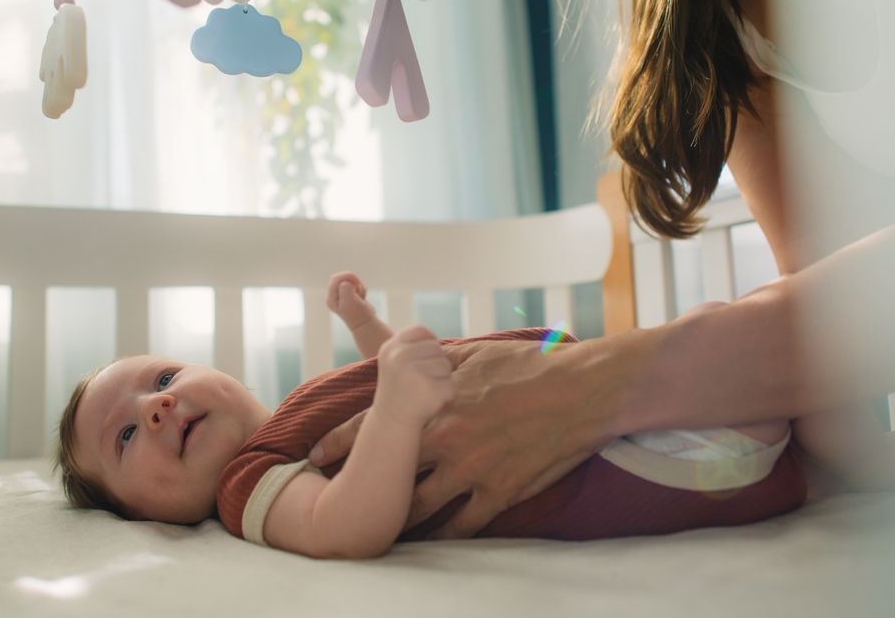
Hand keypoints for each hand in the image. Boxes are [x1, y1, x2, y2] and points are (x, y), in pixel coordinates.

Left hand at [312, 338, 612, 538]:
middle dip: (359, 487)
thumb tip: (406, 352)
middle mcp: (444, 440)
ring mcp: (471, 471)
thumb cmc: (526, 365)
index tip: (314, 456)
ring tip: (376, 528)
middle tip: (335, 501)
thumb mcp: (471, 352)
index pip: (369, 426)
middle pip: (387, 474)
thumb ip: (433, 359)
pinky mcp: (499, 493)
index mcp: (431, 404)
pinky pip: (462, 526)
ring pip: (419, 507)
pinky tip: (428, 543)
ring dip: (396, 519)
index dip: (337, 443)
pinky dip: (442, 536)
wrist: (579, 391)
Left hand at [326, 271, 377, 330]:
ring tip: (361, 297)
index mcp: (331, 299)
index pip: (335, 279)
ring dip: (358, 286)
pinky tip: (362, 298)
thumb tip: (346, 283)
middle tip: (359, 288)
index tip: (356, 284)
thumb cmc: (358, 314)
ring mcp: (341, 296)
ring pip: (349, 281)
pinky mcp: (349, 296)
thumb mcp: (350, 301)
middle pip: (341, 278)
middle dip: (353, 281)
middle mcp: (333, 297)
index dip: (347, 277)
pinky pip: (355, 285)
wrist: (366, 325)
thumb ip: (346, 289)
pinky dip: (361, 288)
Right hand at [372, 326, 453, 428]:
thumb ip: (413, 346)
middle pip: (437, 349)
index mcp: (391, 347)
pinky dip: (446, 397)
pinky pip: (451, 387)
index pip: (422, 331)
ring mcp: (415, 373)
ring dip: (441, 381)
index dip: (428, 345)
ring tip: (423, 392)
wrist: (391, 424)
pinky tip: (429, 404)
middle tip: (419, 382)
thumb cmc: (399, 390)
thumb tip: (437, 341)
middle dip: (435, 365)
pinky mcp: (431, 391)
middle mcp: (400, 357)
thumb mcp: (396, 361)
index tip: (420, 362)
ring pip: (446, 367)